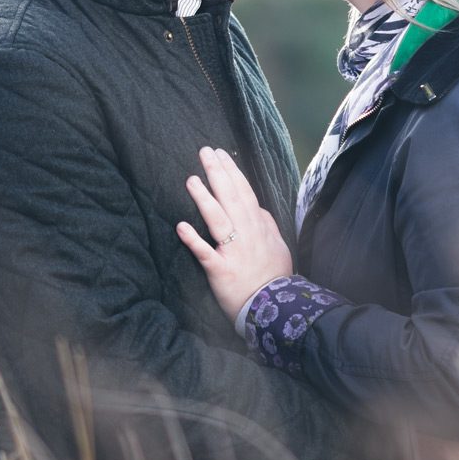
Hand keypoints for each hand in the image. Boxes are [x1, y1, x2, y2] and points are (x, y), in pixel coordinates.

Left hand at [176, 146, 293, 319]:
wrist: (274, 308)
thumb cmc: (274, 277)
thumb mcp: (278, 246)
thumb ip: (268, 225)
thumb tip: (259, 208)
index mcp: (258, 227)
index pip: (244, 192)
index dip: (232, 171)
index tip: (221, 153)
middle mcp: (246, 234)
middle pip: (230, 198)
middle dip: (217, 173)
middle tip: (204, 152)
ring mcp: (233, 251)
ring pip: (217, 220)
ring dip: (204, 199)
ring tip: (191, 179)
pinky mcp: (221, 270)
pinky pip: (205, 253)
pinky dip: (193, 240)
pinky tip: (180, 226)